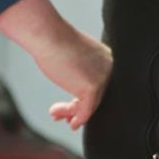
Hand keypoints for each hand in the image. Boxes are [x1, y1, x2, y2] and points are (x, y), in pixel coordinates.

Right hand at [0, 0, 113, 130]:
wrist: (47, 34)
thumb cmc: (53, 41)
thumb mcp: (72, 58)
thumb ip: (80, 72)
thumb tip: (77, 92)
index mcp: (107, 58)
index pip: (100, 86)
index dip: (87, 100)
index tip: (74, 108)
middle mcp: (110, 68)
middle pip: (97, 96)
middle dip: (78, 109)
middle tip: (67, 118)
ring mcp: (103, 78)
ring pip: (91, 104)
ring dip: (72, 113)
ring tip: (56, 115)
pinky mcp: (93, 87)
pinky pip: (87, 110)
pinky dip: (79, 118)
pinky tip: (71, 123)